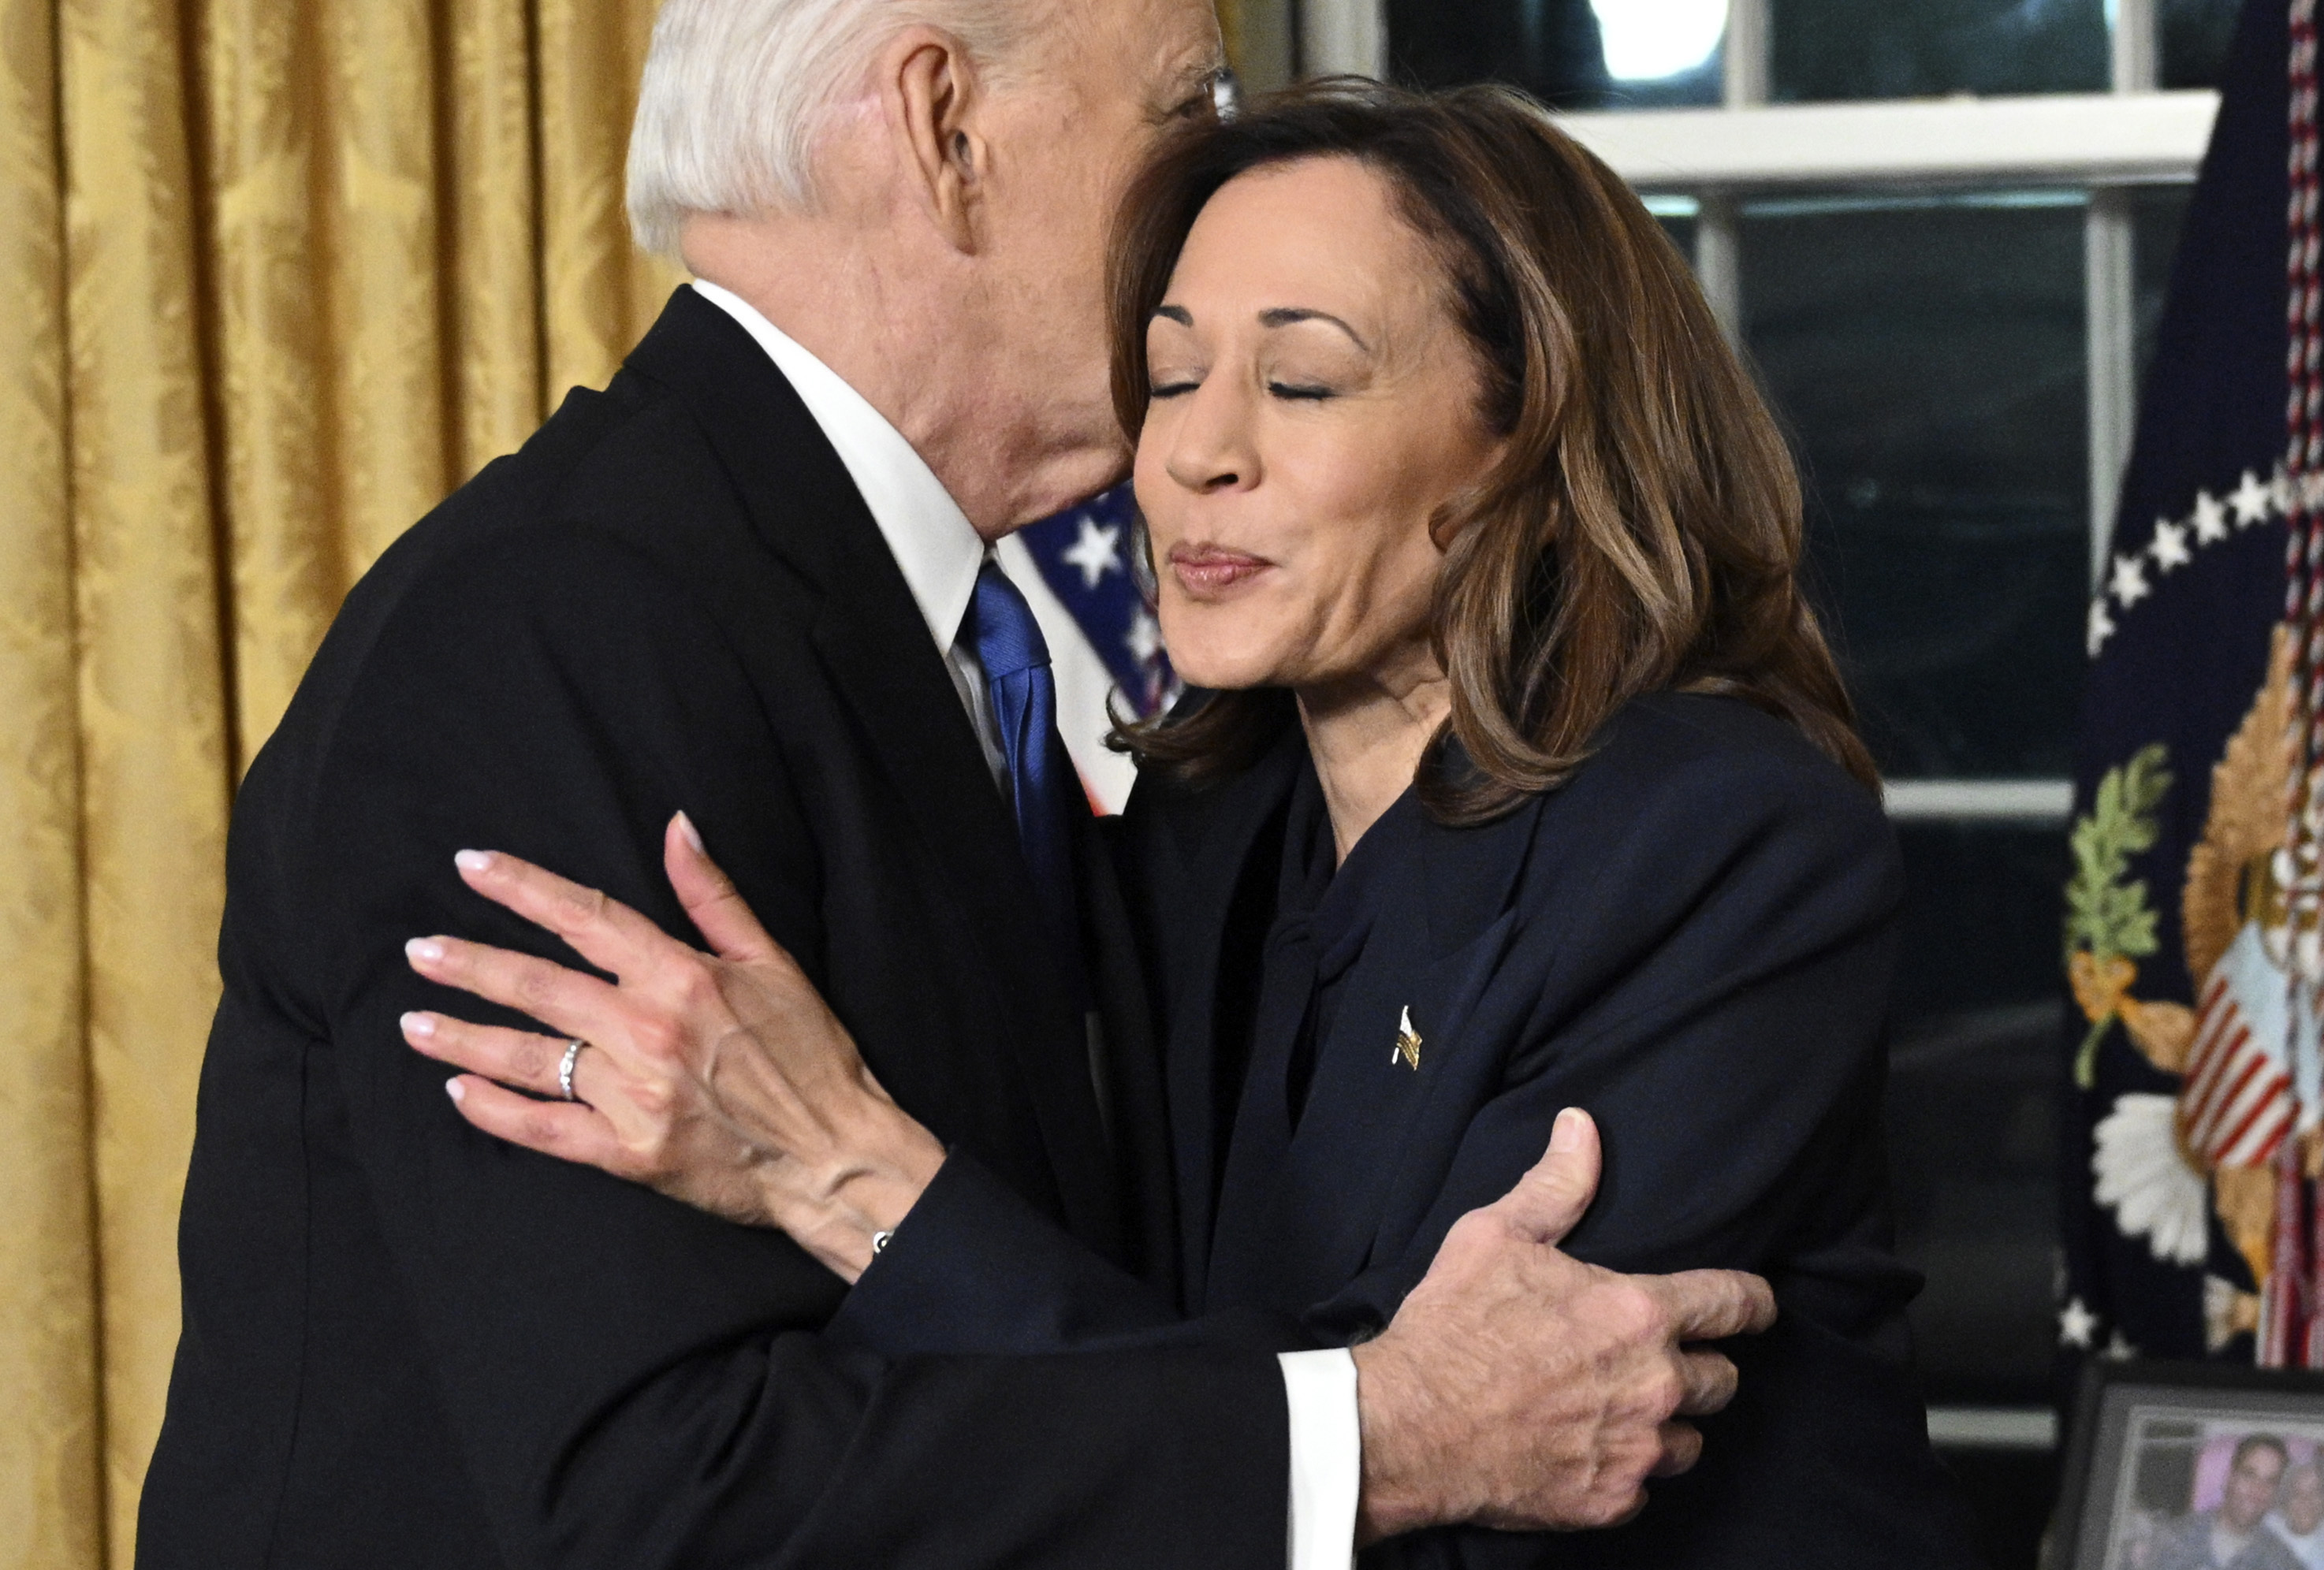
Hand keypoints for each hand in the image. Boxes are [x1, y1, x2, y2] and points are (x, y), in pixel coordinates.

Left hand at [400, 812, 946, 1279]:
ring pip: (531, 1058)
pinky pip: (548, 1130)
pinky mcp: (630, 1154)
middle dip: (471, 965)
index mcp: (682, 976)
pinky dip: (498, 1113)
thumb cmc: (811, 1054)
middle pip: (539, 987)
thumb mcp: (774, 961)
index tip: (471, 866)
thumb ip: (713, 896)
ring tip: (414, 1021)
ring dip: (464, 1037)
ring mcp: (635, 1096)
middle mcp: (649, 1031)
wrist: (835, 1153)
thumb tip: (676, 827)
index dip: (524, 889)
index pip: (586, 918)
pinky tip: (460, 1094)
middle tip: (419, 951)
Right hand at [1350, 1108, 1774, 1539]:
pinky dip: (1624, 1472)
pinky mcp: (1611, 1500)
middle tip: (1655, 1362)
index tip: (1758, 1307)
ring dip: (1665, 1425)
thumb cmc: (1452, 1326)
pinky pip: (1644, 1489)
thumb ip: (1555, 1184)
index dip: (1754, 1302)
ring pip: (1690, 1441)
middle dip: (1698, 1367)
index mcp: (1637, 1313)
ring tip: (1622, 1412)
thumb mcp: (1495, 1235)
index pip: (1734, 1304)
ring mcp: (1635, 1448)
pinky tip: (1587, 1452)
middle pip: (1722, 1380)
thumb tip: (1582, 1125)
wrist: (1409, 1426)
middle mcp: (1653, 1383)